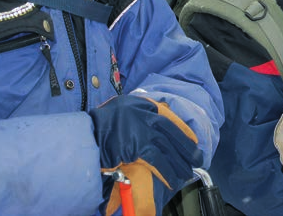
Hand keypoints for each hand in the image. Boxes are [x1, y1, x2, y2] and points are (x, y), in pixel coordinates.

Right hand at [90, 95, 202, 215]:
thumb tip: (158, 130)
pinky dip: (167, 170)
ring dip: (179, 163)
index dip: (183, 131)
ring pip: (168, 148)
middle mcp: (145, 114)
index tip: (193, 141)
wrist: (85, 135)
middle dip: (186, 150)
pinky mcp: (138, 145)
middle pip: (172, 134)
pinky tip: (173, 178)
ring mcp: (143, 129)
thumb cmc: (100, 126)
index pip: (169, 116)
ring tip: (186, 173)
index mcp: (142, 105)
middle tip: (197, 160)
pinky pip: (159, 159)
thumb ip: (140, 116)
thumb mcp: (123, 111)